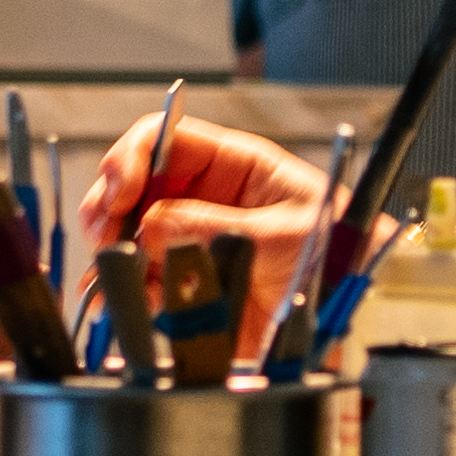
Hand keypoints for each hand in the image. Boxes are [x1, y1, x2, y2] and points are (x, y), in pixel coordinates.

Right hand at [77, 113, 335, 362]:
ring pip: (129, 230)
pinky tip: (129, 298)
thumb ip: (214, 227)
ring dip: (113, 248)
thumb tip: (151, 224)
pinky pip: (140, 276)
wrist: (349, 316)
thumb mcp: (281, 236)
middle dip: (110, 204)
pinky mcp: (186, 280)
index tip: (121, 193)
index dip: (132, 158)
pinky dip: (126, 287)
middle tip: (106, 235)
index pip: (165, 138)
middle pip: (134, 181)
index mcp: (234, 166)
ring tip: (117, 271)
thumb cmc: (335, 257)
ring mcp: (191, 238)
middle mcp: (205, 196)